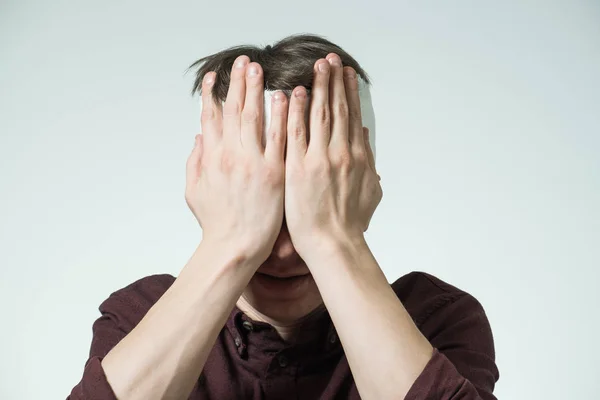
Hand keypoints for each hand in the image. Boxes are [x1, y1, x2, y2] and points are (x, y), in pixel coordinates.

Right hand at [185, 56, 288, 262]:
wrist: (235, 246)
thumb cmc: (216, 222)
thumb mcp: (193, 191)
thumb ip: (194, 161)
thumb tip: (198, 137)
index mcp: (211, 157)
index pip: (210, 117)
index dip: (212, 94)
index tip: (216, 76)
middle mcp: (230, 155)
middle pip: (233, 110)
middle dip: (237, 83)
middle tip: (244, 62)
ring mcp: (253, 162)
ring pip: (255, 118)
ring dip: (257, 90)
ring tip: (260, 69)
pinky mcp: (274, 172)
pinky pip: (279, 138)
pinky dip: (281, 116)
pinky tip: (285, 97)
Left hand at [283, 53, 382, 255]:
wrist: (333, 244)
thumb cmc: (349, 223)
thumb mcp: (370, 191)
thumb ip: (369, 161)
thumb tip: (363, 135)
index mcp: (358, 157)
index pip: (352, 116)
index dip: (349, 92)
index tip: (346, 73)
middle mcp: (341, 153)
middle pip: (338, 108)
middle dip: (334, 81)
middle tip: (330, 59)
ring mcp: (319, 159)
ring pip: (320, 114)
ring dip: (319, 87)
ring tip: (317, 66)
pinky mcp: (298, 168)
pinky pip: (296, 133)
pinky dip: (297, 111)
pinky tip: (296, 93)